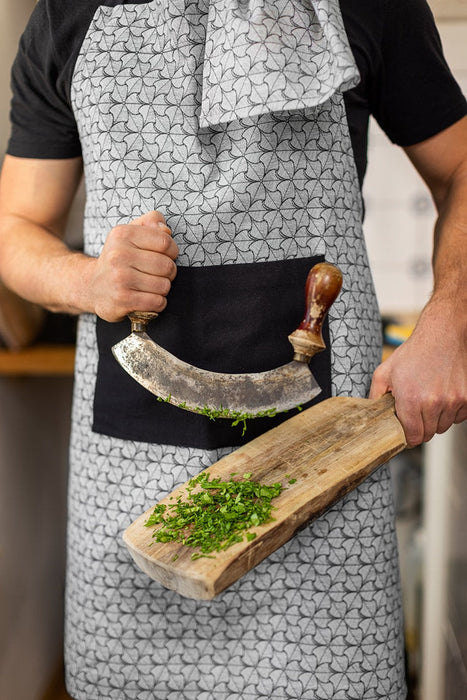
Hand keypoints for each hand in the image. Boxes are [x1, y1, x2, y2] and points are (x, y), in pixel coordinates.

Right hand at [87, 211, 177, 321]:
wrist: (91, 286)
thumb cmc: (119, 258)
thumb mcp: (130, 233)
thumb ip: (150, 222)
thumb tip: (166, 230)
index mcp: (122, 234)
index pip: (166, 242)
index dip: (172, 252)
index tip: (163, 256)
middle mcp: (118, 255)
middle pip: (167, 266)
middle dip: (168, 273)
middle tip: (155, 274)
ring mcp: (120, 278)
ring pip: (164, 286)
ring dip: (162, 289)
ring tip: (148, 286)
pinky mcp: (123, 300)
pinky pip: (157, 302)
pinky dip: (157, 303)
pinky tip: (146, 298)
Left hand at [369, 297, 466, 446]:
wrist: (442, 335)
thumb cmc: (413, 353)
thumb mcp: (384, 372)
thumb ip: (375, 396)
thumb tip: (370, 414)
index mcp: (410, 399)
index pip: (413, 437)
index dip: (408, 437)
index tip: (407, 433)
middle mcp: (433, 403)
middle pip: (429, 434)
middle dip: (421, 427)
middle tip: (416, 412)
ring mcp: (452, 401)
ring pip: (444, 426)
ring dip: (436, 419)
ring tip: (428, 400)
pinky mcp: (466, 398)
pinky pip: (458, 417)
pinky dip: (451, 412)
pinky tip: (442, 396)